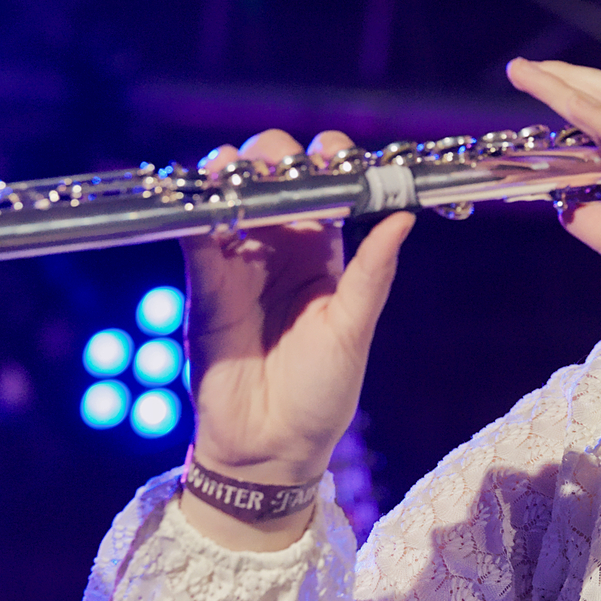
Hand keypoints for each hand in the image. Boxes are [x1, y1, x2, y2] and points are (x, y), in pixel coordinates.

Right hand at [179, 128, 413, 547]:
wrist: (270, 447)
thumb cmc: (323, 393)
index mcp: (325, 254)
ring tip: (238, 172)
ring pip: (230, 195)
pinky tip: (206, 197)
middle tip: (278, 165)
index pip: (327, 188)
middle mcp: (280, 248)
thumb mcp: (353, 328)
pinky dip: (198, 209)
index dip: (328, 162)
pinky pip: (196, 234)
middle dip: (274, 157)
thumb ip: (372, 272)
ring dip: (232, 172)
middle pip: (273, 179)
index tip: (331, 153)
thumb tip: (404, 216)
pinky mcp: (203, 282)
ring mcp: (238, 261)